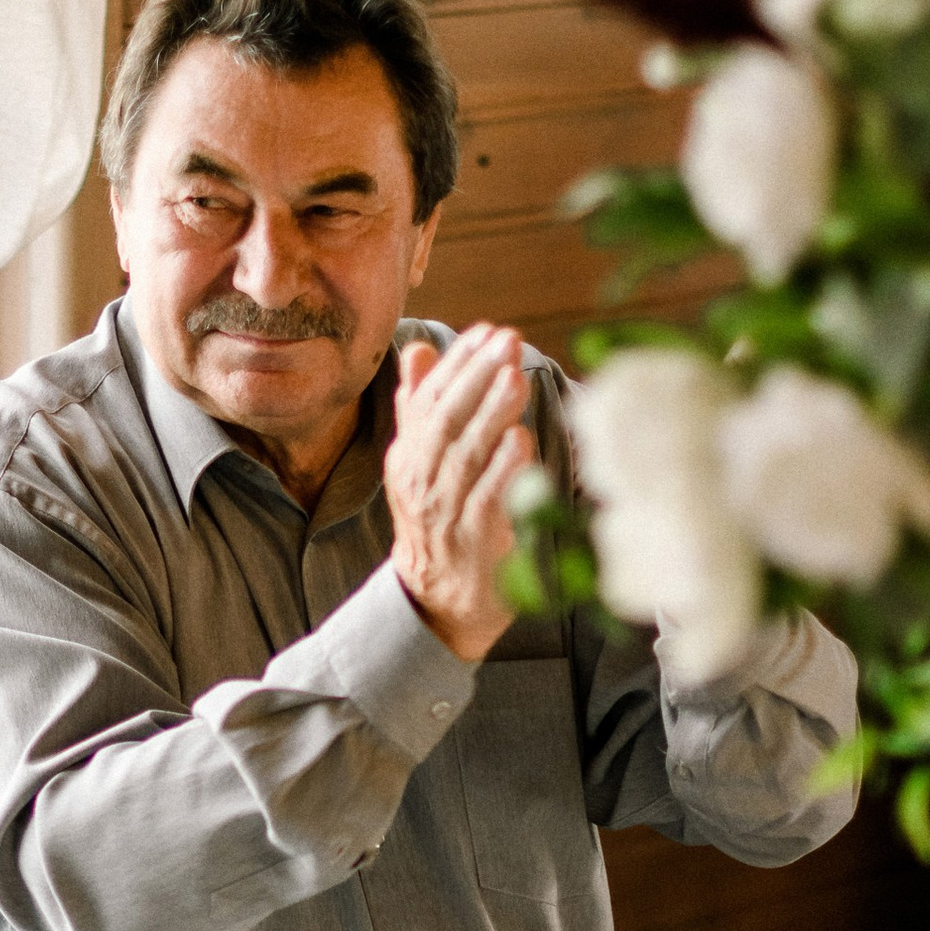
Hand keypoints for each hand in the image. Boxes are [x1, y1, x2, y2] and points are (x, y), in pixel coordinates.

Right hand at [385, 325, 533, 663]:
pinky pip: (485, 502)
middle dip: (476, 378)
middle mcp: (421, 481)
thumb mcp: (418, 461)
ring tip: (514, 377)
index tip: (487, 331)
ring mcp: (445, 513)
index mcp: (408, 456)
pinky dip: (502, 470)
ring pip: (465, 457)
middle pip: (446, 422)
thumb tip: (418, 348)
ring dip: (490, 415)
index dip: (457, 364)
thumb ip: (419, 406)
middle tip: (507, 341)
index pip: (429, 400)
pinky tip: (520, 440)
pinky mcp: (473, 543)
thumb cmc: (438, 519)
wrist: (436, 599)